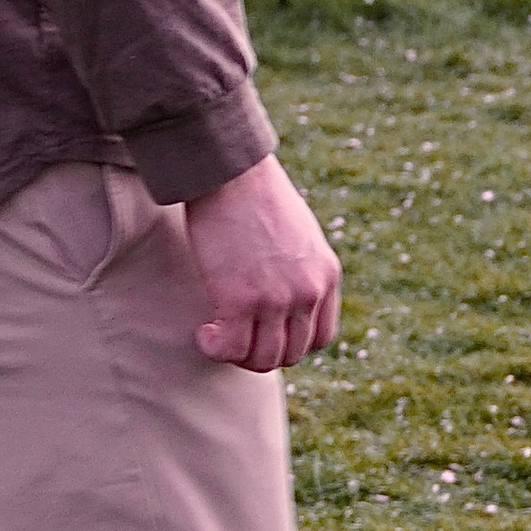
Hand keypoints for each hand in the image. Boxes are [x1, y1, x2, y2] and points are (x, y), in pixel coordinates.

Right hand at [185, 155, 341, 369]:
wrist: (232, 171)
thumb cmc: (257, 195)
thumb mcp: (299, 234)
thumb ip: (302, 268)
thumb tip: (284, 295)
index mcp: (326, 274)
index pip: (320, 338)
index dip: (290, 344)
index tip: (264, 332)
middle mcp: (308, 291)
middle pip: (290, 354)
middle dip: (260, 352)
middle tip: (234, 334)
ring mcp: (276, 299)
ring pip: (263, 359)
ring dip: (236, 354)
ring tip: (217, 333)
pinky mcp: (240, 300)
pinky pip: (230, 349)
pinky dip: (215, 349)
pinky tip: (204, 332)